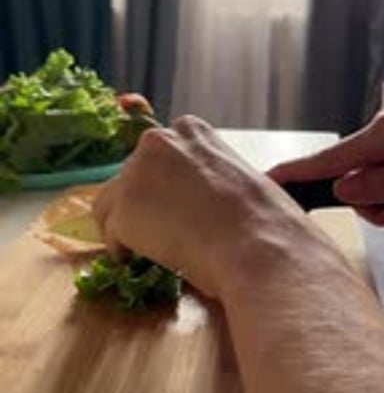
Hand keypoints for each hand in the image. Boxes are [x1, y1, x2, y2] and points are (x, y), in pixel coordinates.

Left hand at [93, 116, 316, 297]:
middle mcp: (157, 142)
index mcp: (190, 130)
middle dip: (142, 205)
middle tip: (160, 234)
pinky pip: (110, 235)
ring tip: (150, 251)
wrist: (258, 245)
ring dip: (127, 227)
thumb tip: (195, 202)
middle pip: (130, 177)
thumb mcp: (238, 177)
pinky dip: (122, 251)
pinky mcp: (122, 210)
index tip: (171, 207)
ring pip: (111, 204)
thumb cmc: (263, 219)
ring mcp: (135, 174)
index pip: (157, 155)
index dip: (162, 185)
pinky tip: (144, 262)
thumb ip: (208, 177)